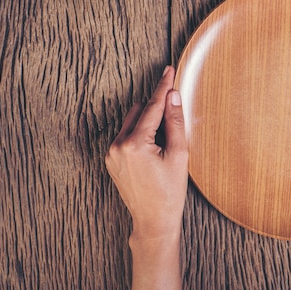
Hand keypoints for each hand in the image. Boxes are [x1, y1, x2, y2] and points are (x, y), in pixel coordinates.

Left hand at [106, 66, 187, 289]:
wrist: (153, 219)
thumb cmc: (169, 191)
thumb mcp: (179, 154)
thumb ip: (175, 122)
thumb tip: (173, 96)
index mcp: (135, 144)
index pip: (153, 107)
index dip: (163, 88)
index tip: (168, 71)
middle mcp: (118, 146)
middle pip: (141, 112)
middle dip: (157, 111)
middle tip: (174, 121)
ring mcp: (111, 153)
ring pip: (132, 123)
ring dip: (148, 124)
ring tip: (163, 147)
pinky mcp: (111, 160)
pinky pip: (126, 136)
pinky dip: (140, 135)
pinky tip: (153, 152)